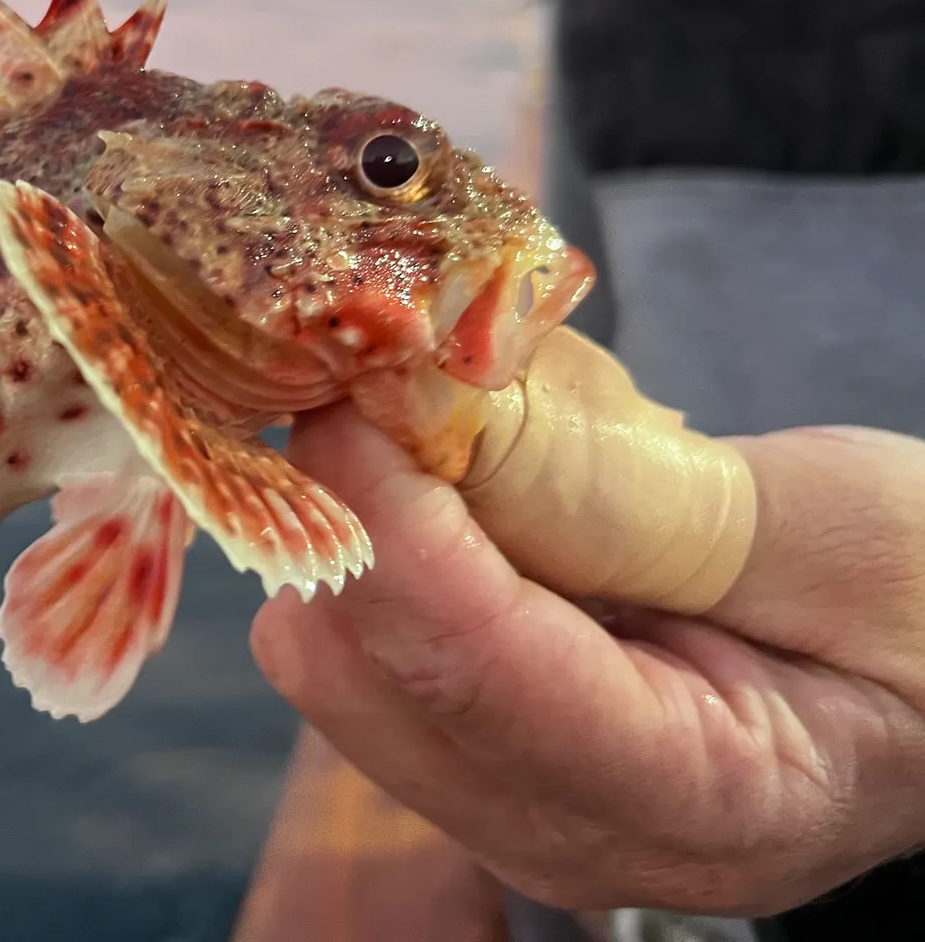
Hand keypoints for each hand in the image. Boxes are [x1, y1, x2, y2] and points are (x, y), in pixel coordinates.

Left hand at [251, 409, 924, 915]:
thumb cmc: (923, 610)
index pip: (472, 673)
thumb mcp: (836, 536)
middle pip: (361, 678)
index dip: (390, 526)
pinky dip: (373, 546)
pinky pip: (360, 647)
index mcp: (695, 800)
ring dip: (352, 523)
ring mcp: (505, 799)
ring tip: (427, 419)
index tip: (344, 401)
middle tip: (381, 371)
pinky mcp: (469, 750)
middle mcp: (566, 830)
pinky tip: (444, 482)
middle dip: (348, 515)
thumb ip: (634, 496)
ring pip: (336, 660)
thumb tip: (442, 418)